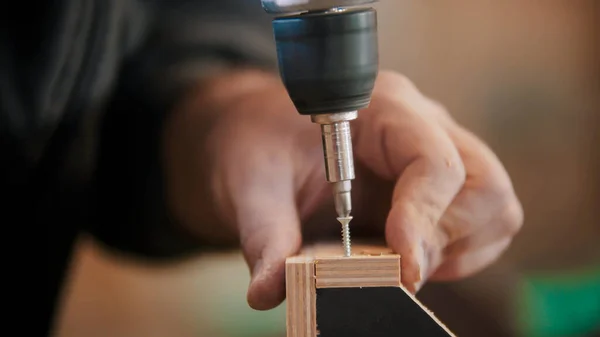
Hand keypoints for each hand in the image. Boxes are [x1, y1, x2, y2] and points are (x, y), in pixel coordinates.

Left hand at [163, 69, 523, 309]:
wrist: (261, 135)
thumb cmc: (258, 143)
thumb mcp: (250, 182)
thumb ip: (265, 233)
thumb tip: (272, 290)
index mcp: (382, 109)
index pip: (434, 159)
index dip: (424, 215)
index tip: (402, 265)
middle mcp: (421, 127)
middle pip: (484, 184)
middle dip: (447, 237)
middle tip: (398, 268)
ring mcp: (435, 155)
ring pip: (492, 207)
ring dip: (455, 250)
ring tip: (400, 265)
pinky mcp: (435, 187)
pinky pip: (478, 225)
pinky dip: (454, 255)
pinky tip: (407, 260)